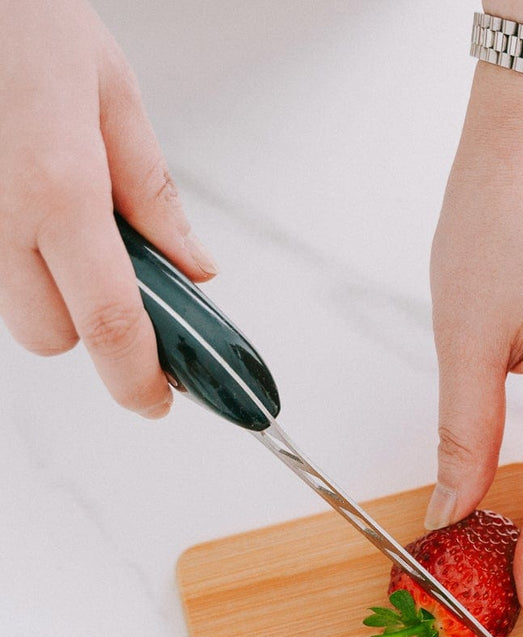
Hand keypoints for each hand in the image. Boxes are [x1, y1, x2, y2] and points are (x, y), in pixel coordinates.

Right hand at [0, 0, 215, 416]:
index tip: (158, 400)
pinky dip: (13, 259)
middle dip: (91, 326)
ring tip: (65, 220)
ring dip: (48, 293)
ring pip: (11, 310)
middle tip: (120, 279)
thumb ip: (153, 193)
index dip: (137, 378)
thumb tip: (193, 269)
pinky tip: (26, 203)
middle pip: (52, 335)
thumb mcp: (111, 92)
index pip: (110, 322)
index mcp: (59, 185)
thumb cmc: (19, 14)